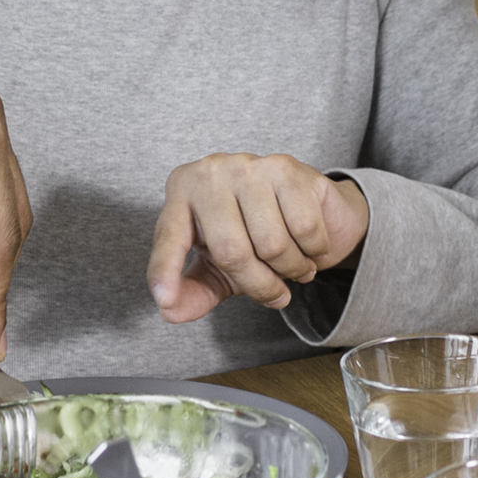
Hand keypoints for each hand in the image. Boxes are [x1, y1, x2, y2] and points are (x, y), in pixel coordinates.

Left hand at [147, 154, 368, 322]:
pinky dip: (314, 249)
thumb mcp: (217, 268)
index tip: (164, 300)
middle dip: (260, 285)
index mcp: (182, 193)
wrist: (306, 205)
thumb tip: (170, 312)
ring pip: (272, 245)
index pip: (170, 239)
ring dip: (291, 269)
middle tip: (277, 293)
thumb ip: (194, 291)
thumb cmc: (253, 236)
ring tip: (294, 263)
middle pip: (232, 252)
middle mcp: (209, 173)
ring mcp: (248, 166)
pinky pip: (304, 229)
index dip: (165, 272)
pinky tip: (309, 243)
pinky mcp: (286, 167)